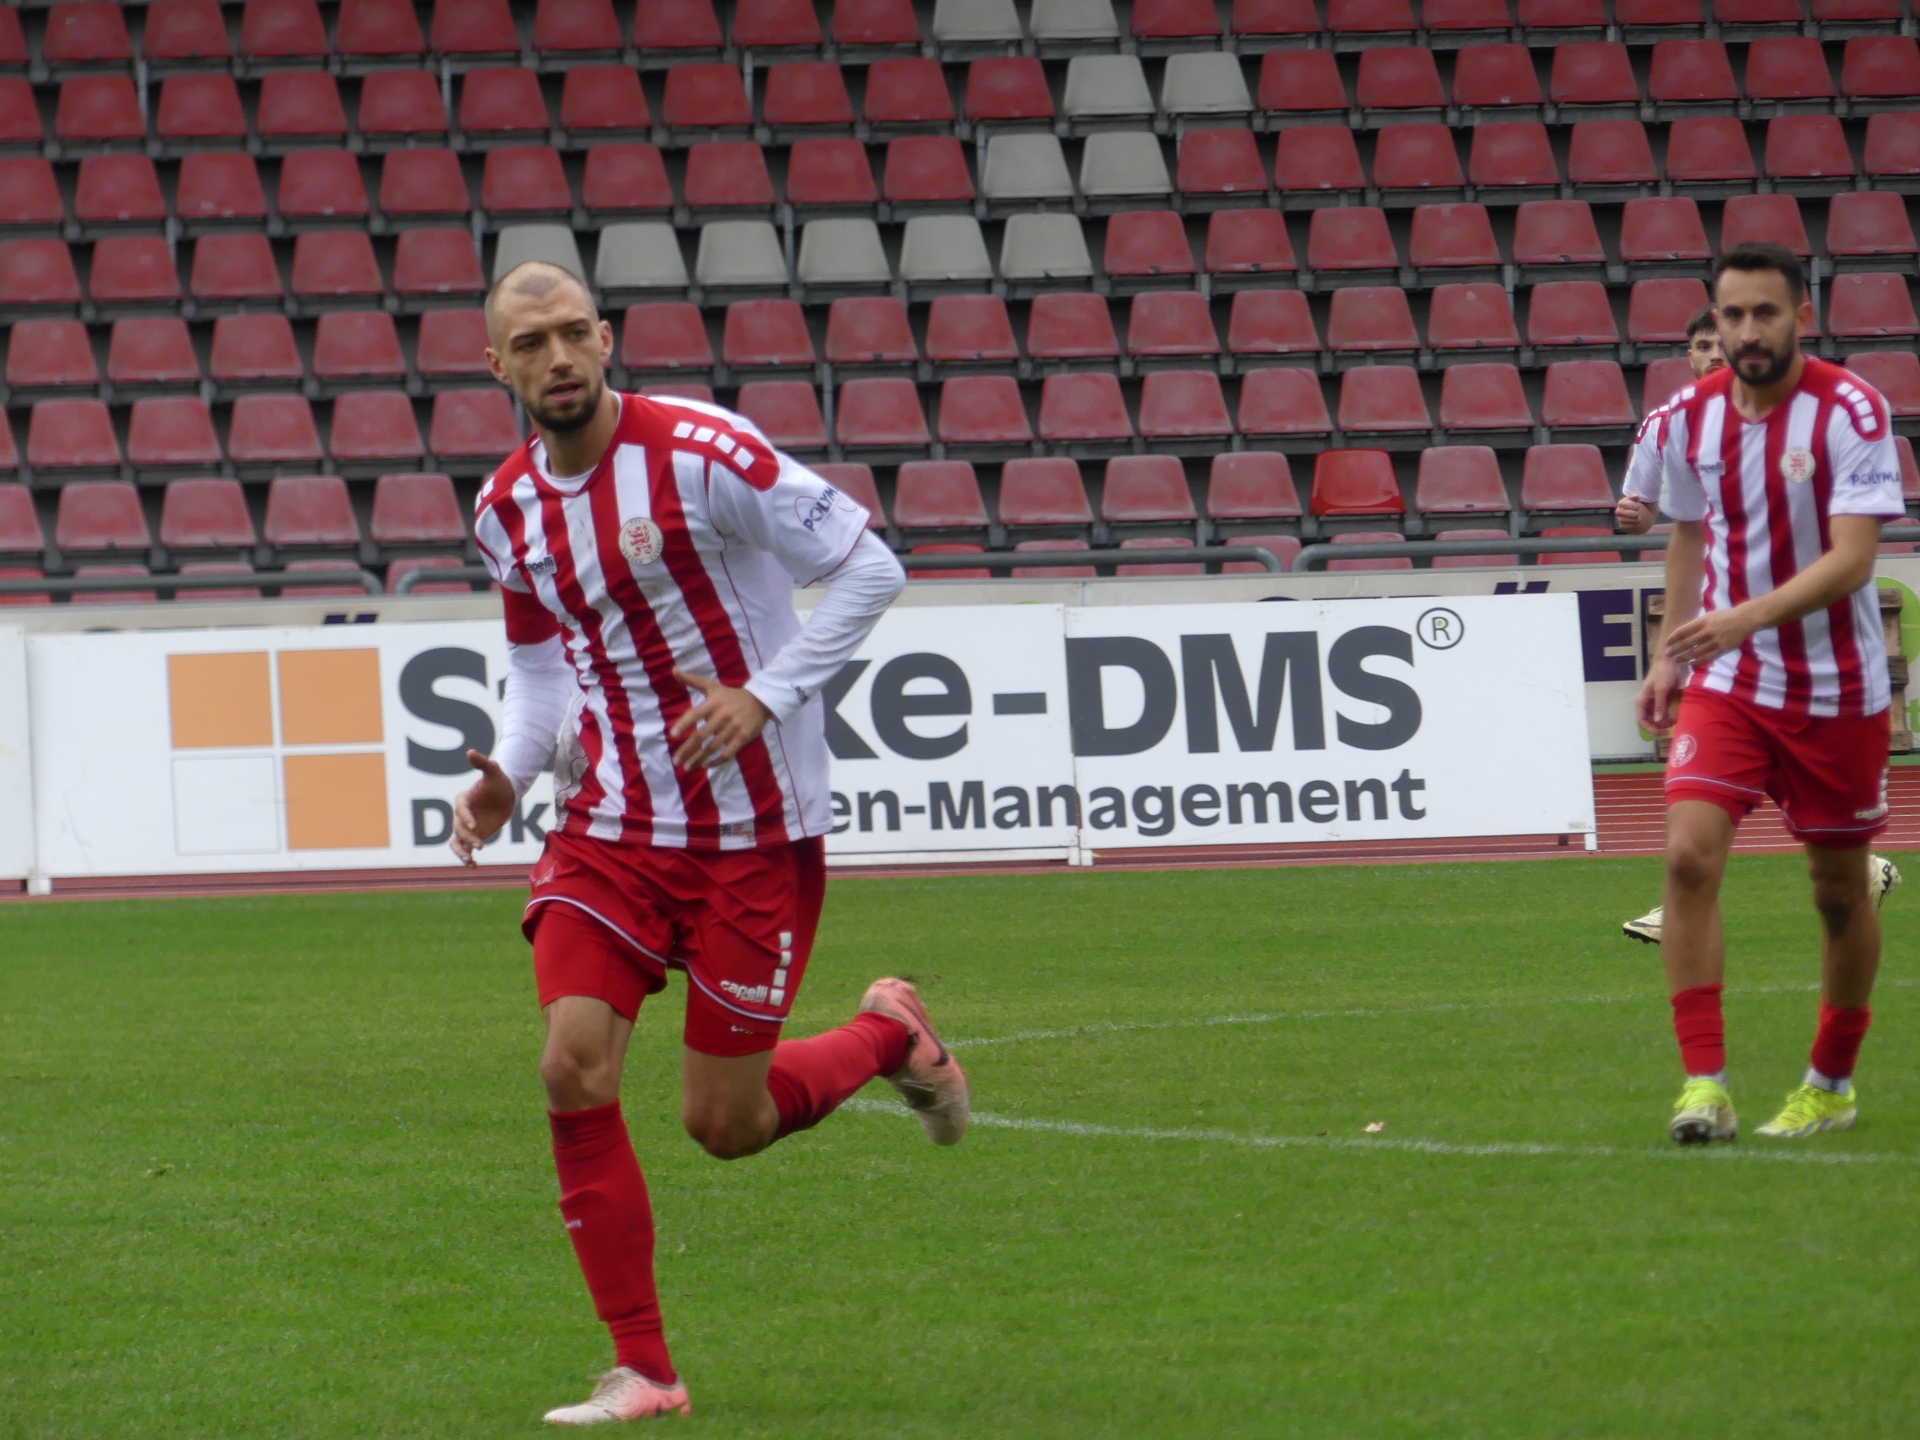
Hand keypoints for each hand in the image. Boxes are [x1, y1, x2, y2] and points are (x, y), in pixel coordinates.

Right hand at [451, 749, 515, 865]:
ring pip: (457, 842)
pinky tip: (474, 866)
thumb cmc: (498, 781)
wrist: (505, 794)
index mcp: (463, 799)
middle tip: (480, 845)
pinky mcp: (473, 836)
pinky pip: (465, 849)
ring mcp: (466, 827)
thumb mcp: (493, 771)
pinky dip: (467, 857)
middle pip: (459, 828)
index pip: (461, 810)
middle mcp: (461, 815)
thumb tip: (470, 752)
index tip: (475, 826)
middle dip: (468, 838)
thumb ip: (482, 763)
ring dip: (461, 852)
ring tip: (470, 860)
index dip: (466, 818)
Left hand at [668, 668, 771, 769]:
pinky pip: (728, 753)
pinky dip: (716, 761)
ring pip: (713, 747)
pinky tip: (706, 765)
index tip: (673, 735)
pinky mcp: (742, 738)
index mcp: (713, 703)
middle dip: (687, 750)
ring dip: (699, 759)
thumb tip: (673, 670)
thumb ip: (692, 680)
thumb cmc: (731, 695)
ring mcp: (733, 729)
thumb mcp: (712, 685)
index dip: (684, 724)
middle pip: (702, 736)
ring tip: (687, 768)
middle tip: (676, 761)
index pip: (695, 714)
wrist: (760, 701)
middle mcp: (722, 716)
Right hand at [1615, 496, 1655, 534]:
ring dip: (1632, 520)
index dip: (1630, 505)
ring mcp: (1621, 518)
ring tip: (1640, 519)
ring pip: (1622, 520)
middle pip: (1619, 512)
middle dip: (1629, 514)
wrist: (1649, 519)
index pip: (1622, 503)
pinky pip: (1624, 526)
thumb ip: (1640, 498)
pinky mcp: (1622, 525)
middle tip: (1638, 515)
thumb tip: (1635, 495)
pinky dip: (1632, 525)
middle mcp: (1620, 509)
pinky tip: (1637, 523)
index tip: (1638, 507)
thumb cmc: (1646, 508)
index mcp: (1625, 502)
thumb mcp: (1645, 501)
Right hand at [1636, 655, 1684, 734]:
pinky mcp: (1662, 699)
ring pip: (1657, 718)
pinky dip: (1669, 716)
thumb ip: (1659, 706)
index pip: (1641, 721)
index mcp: (1642, 701)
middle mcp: (1646, 703)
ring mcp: (1654, 702)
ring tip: (1676, 720)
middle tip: (1672, 725)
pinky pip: (1664, 711)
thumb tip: (1657, 721)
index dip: (1650, 729)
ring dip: (1665, 722)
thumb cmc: (1662, 673)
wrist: (1669, 660)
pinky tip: (1677, 716)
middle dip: (1659, 726)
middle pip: (1649, 721)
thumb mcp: (1661, 689)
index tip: (1663, 732)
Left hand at [1665, 607, 1753, 668]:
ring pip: (1695, 652)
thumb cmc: (1725, 616)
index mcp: (1702, 622)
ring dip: (1684, 657)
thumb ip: (1697, 625)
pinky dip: (1698, 662)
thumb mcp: (1709, 616)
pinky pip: (1707, 658)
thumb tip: (1684, 633)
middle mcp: (1706, 631)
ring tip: (1677, 660)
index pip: (1683, 631)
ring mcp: (1714, 641)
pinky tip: (1692, 664)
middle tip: (1668, 654)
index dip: (1673, 638)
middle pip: (1687, 643)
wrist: (1744, 619)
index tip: (1667, 643)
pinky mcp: (1722, 649)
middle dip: (1676, 649)